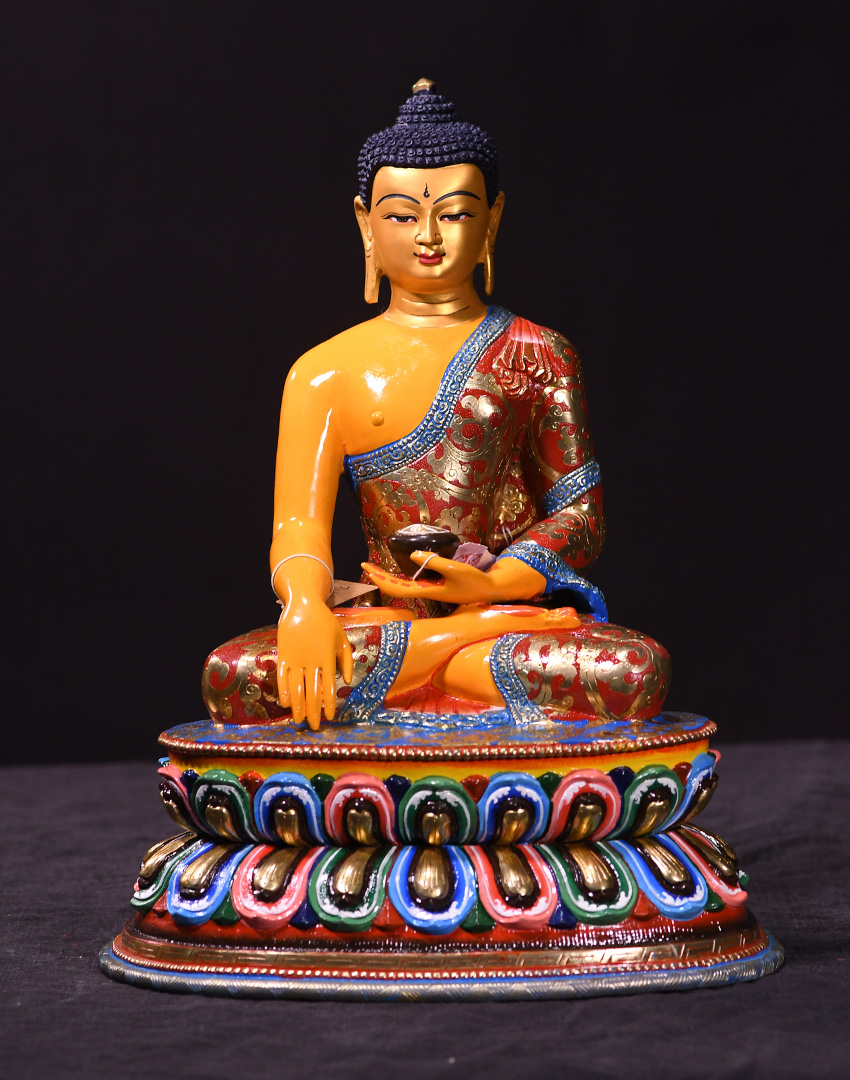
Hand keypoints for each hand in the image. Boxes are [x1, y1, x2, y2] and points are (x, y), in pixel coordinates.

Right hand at [276, 601, 352, 730]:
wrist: (303, 606)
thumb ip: (346, 660)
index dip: (329, 704)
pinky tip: (286, 703)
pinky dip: (284, 691)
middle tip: (315, 727)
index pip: (328, 687)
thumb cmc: (325, 622)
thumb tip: (347, 681)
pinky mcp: (283, 655)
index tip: (329, 717)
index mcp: (327, 658)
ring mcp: (295, 659)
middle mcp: (311, 661)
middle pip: (312, 692)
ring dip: (298, 706)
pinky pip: (282, 677)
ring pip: (296, 688)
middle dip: (313, 712)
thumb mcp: (341, 638)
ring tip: (299, 721)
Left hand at [362, 551, 498, 604]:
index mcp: (427, 591)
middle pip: (396, 588)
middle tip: (365, 564)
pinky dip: (399, 578)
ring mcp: (429, 590)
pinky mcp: (434, 586)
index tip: (368, 569)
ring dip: (387, 578)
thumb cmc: (473, 580)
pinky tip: (395, 573)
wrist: (487, 589)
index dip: (381, 580)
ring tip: (375, 568)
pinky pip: (411, 583)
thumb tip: (413, 555)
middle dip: (379, 577)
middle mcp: (425, 592)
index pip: (397, 589)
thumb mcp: (454, 569)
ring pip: (402, 586)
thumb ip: (434, 562)